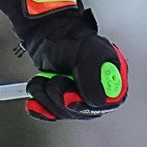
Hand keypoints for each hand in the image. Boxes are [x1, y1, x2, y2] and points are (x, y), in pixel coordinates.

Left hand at [0, 0, 128, 120]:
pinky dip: (40, 108)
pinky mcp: (61, 99)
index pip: (104, 104)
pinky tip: (34, 102)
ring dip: (47, 96)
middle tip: (54, 80)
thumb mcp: (86, 51)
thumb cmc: (70, 37)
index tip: (69, 97)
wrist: (47, 32)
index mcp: (112, 79)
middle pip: (81, 111)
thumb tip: (98, 102)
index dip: (84, 105)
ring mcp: (78, 95)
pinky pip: (51, 114)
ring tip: (43, 79)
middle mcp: (98, 90)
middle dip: (61, 97)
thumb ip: (94, 74)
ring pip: (63, 112)